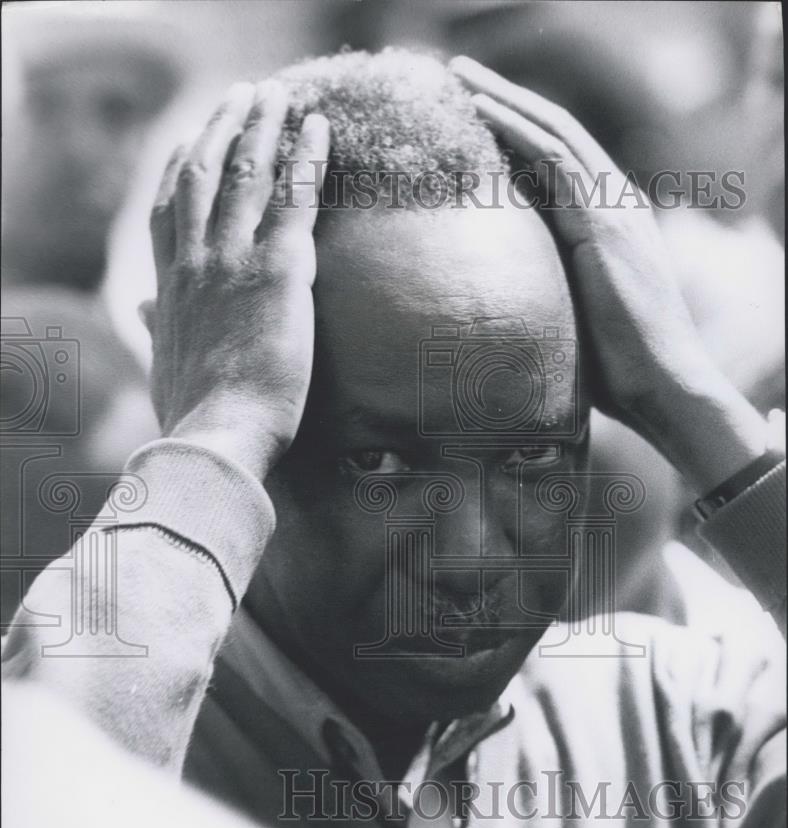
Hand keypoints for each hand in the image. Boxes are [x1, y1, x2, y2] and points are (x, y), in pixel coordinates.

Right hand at [143, 81, 328, 479]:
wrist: (218, 438)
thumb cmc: (196, 415)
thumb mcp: (165, 368)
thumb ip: (159, 331)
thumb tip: (146, 311)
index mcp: (172, 286)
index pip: (169, 210)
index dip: (183, 167)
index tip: (194, 139)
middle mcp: (196, 261)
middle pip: (205, 174)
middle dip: (223, 128)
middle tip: (244, 97)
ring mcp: (234, 261)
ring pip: (246, 174)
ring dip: (263, 126)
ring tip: (279, 94)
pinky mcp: (279, 272)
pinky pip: (294, 198)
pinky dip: (306, 157)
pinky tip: (319, 126)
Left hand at [451, 57, 768, 491]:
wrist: (663, 386)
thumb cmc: (617, 369)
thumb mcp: (575, 315)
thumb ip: (550, 289)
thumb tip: (504, 299)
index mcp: (610, 222)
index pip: (560, 160)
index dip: (518, 130)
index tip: (474, 112)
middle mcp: (615, 203)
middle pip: (555, 132)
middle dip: (505, 99)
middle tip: (458, 75)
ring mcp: (613, 209)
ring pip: (553, 133)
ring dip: (504, 100)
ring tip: (460, 77)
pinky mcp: (603, 224)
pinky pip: (555, 161)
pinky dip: (517, 131)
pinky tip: (482, 112)